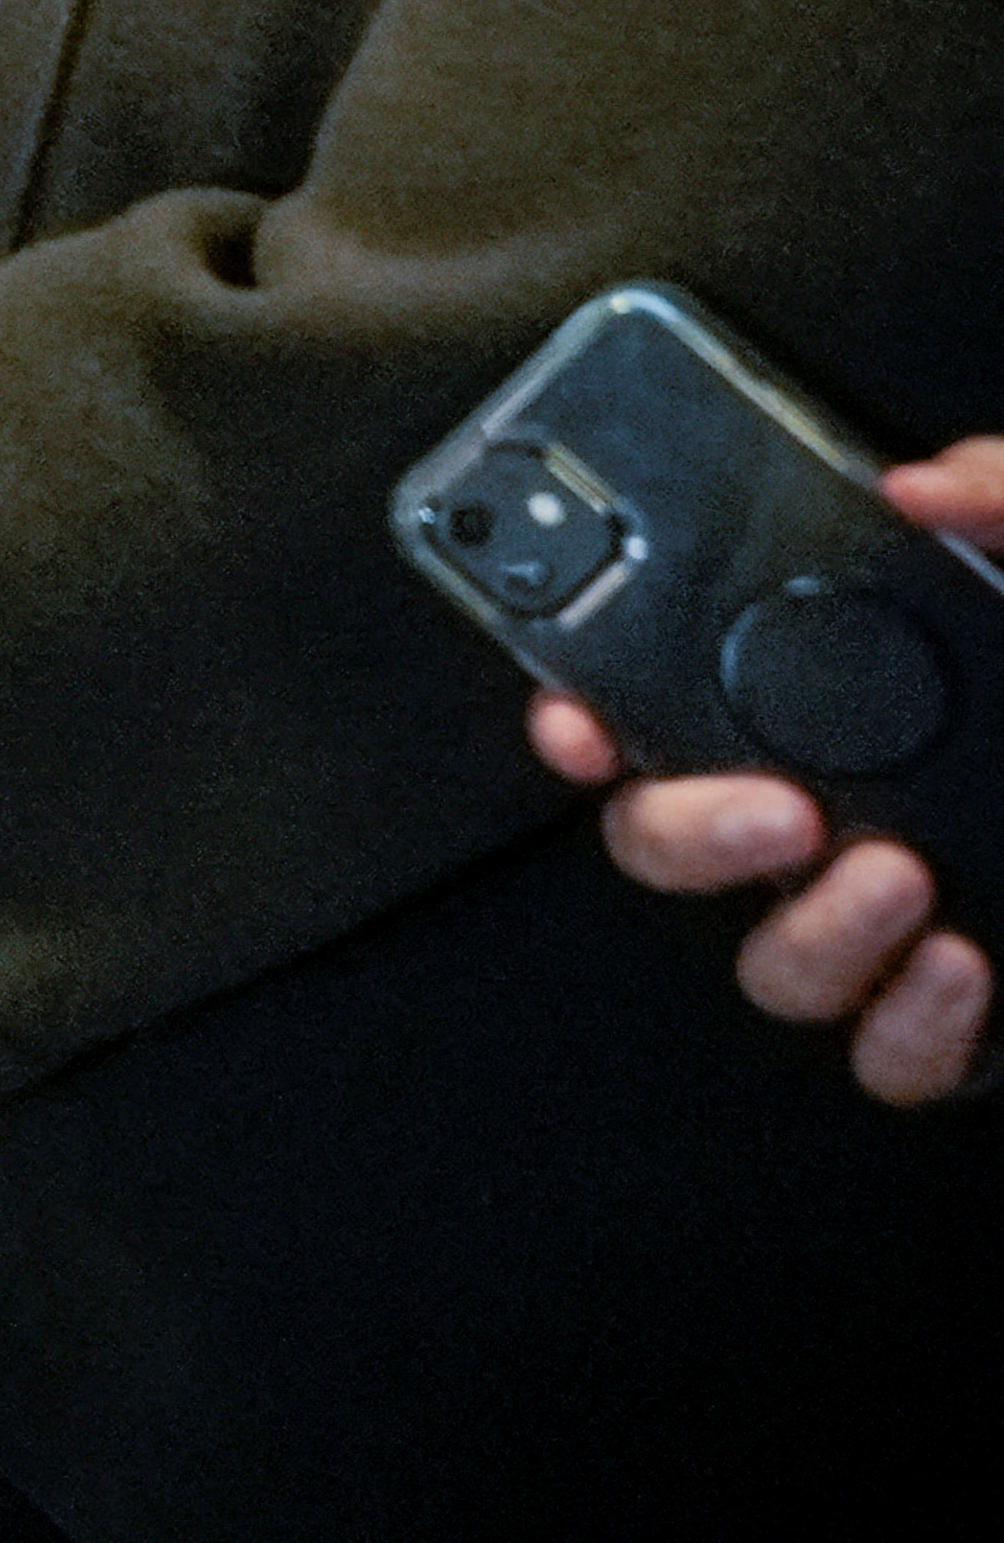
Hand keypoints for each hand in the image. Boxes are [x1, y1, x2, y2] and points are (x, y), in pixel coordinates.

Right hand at [525, 434, 1003, 1106]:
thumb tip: (922, 481)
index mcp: (863, 704)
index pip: (668, 709)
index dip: (586, 713)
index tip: (579, 715)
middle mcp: (863, 815)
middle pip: (674, 846)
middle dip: (685, 829)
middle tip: (772, 807)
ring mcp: (915, 926)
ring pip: (773, 967)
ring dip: (806, 932)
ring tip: (893, 881)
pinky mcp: (982, 1022)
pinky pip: (896, 1061)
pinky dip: (908, 1026)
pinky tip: (962, 965)